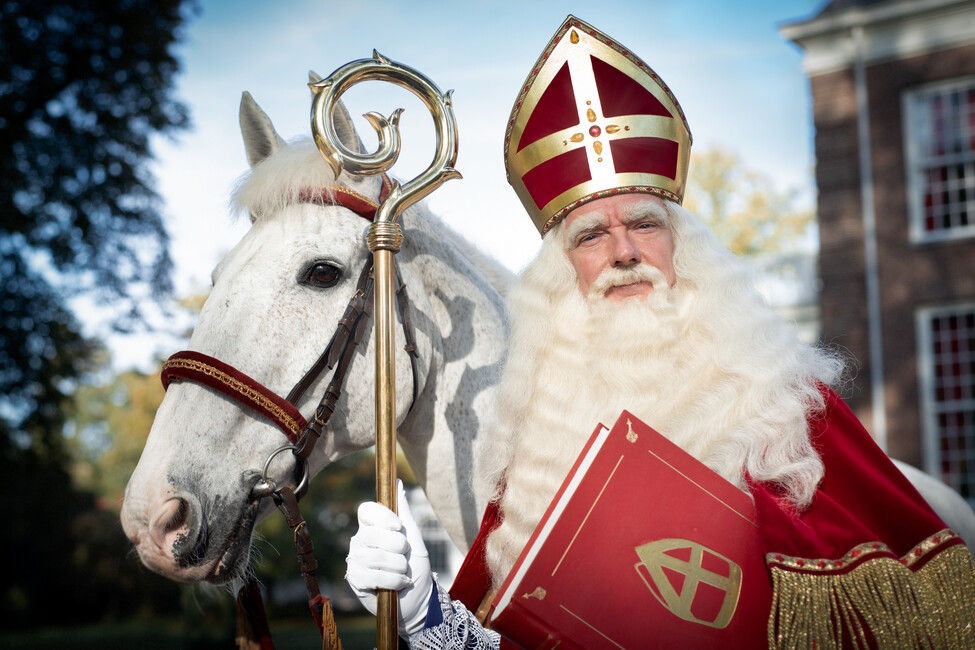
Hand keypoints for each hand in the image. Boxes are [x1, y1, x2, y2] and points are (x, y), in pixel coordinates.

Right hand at [345, 480, 431, 636]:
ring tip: (404, 572)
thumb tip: (399, 484)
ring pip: (375, 557)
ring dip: (399, 567)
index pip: (366, 511)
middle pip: (372, 534)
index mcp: (372, 527)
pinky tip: (400, 584)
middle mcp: (360, 541)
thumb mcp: (415, 538)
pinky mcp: (355, 581)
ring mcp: (355, 560)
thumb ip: (405, 513)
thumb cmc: (417, 566)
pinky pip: (373, 576)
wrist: (418, 598)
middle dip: (398, 547)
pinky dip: (394, 581)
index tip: (398, 528)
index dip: (382, 517)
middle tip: (406, 556)